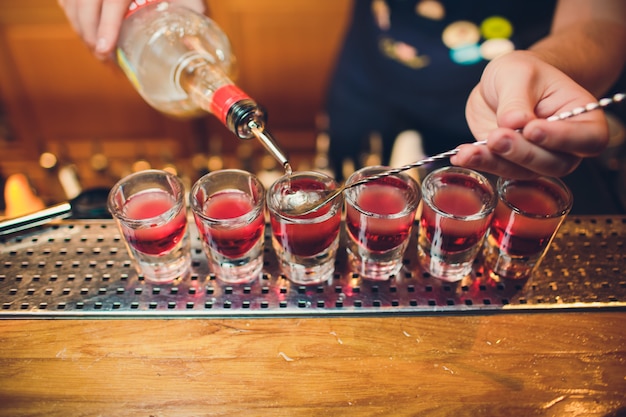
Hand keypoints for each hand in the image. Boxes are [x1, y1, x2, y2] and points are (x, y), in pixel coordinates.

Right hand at [58, 0, 205, 59]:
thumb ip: (190, 5)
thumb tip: (197, 42)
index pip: (110, 2)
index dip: (106, 27)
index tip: (105, 50)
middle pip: (84, 6)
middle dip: (90, 36)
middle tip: (105, 59)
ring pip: (71, 3)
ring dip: (80, 29)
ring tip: (97, 50)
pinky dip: (72, 15)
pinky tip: (84, 29)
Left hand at [451, 50, 608, 178]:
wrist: (503, 82)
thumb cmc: (523, 73)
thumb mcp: (519, 74)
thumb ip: (517, 99)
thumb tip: (514, 123)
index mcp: (583, 118)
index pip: (588, 138)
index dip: (562, 138)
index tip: (532, 128)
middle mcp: (565, 146)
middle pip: (553, 162)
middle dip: (522, 152)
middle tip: (497, 137)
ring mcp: (537, 158)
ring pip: (522, 171)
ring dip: (494, 161)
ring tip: (469, 151)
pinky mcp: (510, 163)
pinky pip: (497, 169)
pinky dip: (478, 162)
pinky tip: (460, 156)